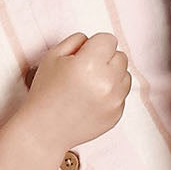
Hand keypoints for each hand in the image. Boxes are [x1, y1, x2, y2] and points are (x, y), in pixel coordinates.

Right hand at [25, 32, 129, 147]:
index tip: (85, 54)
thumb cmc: (45, 92)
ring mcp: (114, 100)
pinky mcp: (117, 114)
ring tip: (89, 85)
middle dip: (105, 58)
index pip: (109, 39)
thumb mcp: (52, 56)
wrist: (45, 130)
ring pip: (125, 75)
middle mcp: (107, 82)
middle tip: (86, 70)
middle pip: (121, 56)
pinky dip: (111, 94)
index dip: (95, 44)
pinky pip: (122, 94)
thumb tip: (93, 41)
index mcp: (89, 64)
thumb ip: (76, 40)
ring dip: (112, 76)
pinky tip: (91, 100)